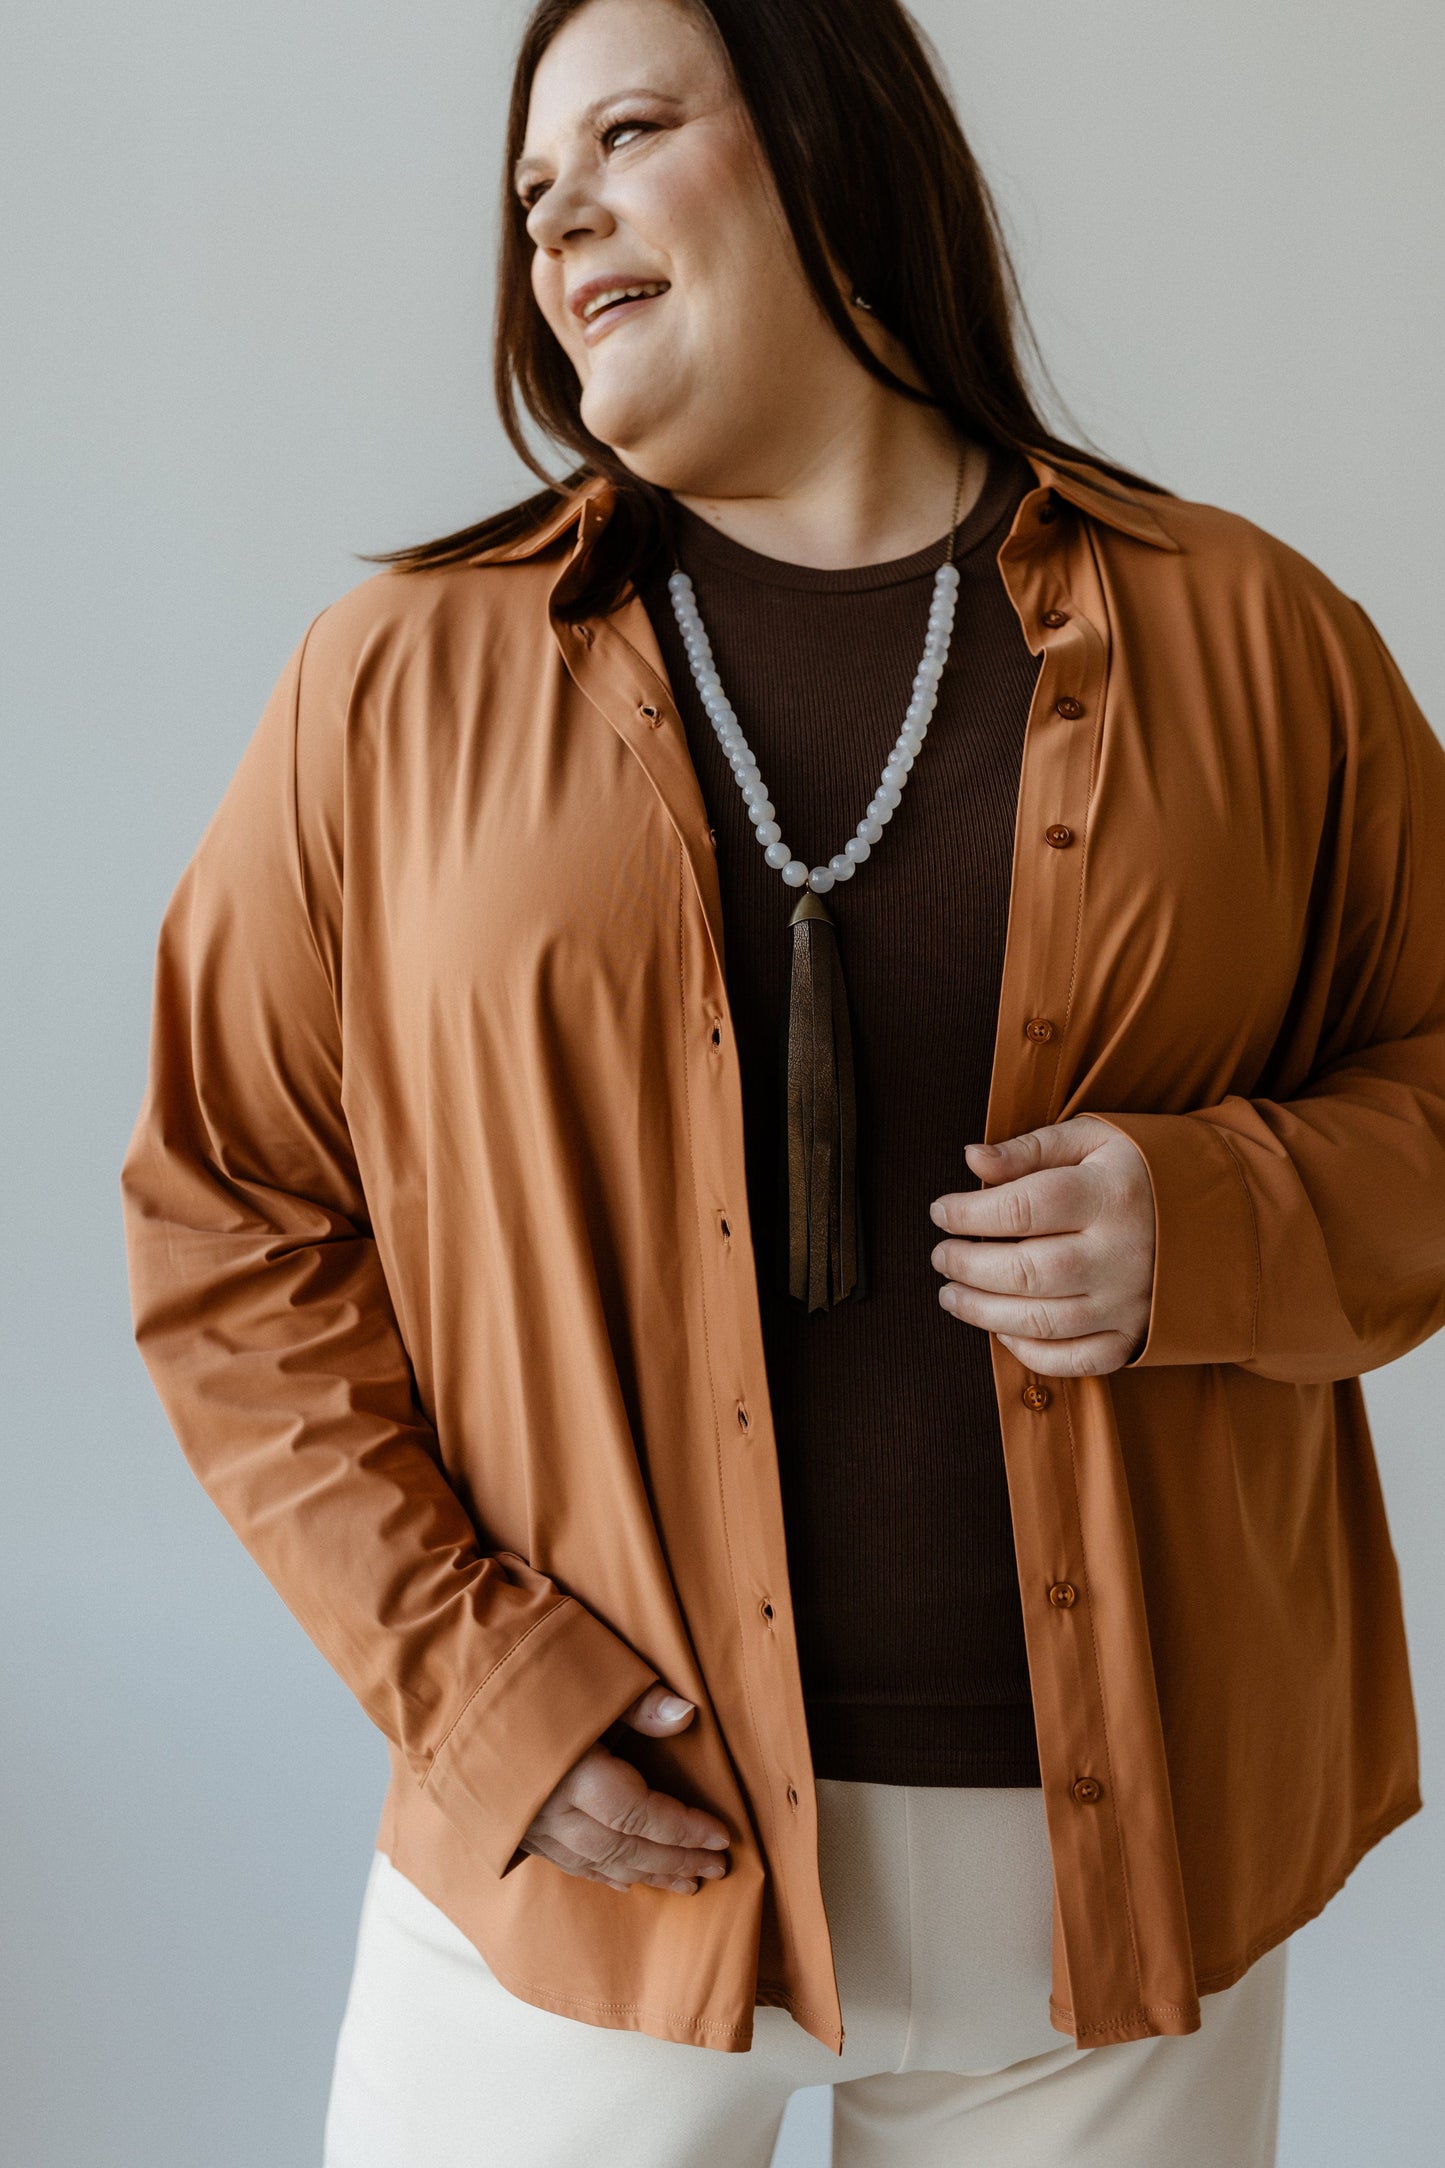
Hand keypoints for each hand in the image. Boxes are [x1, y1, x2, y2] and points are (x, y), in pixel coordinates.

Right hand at [518, 1683, 731, 1894]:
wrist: (437, 1681)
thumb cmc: (515, 1667)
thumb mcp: (583, 1672)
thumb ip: (635, 1701)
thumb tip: (687, 1716)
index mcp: (574, 1773)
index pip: (643, 1815)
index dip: (685, 1830)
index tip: (724, 1839)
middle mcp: (551, 1809)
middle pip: (624, 1848)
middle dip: (674, 1861)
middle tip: (717, 1870)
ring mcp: (529, 1822)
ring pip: (597, 1863)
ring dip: (645, 1874)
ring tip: (686, 1883)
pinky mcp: (511, 1824)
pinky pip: (566, 1861)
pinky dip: (602, 1873)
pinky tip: (626, 1881)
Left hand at [928, 1115, 1155, 1376]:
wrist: (1223, 1212)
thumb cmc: (1142, 1169)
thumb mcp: (1092, 1139)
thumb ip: (1029, 1149)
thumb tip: (971, 1158)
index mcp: (1110, 1194)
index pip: (1022, 1208)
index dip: (969, 1213)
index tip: (940, 1211)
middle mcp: (1122, 1253)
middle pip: (1026, 1271)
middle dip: (968, 1266)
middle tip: (940, 1257)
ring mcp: (1131, 1302)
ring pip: (1042, 1322)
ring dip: (983, 1312)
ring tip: (952, 1293)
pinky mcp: (1136, 1336)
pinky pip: (1076, 1361)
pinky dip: (1030, 1353)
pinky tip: (1001, 1329)